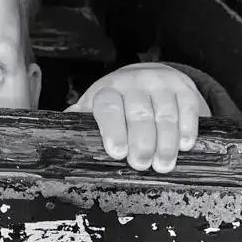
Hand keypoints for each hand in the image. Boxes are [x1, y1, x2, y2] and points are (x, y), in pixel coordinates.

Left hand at [66, 63, 210, 172]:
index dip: (113, 130)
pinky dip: (187, 127)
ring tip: (163, 164)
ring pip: (165, 113)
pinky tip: (185, 145)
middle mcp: (134, 83)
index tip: (118, 152)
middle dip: (142, 142)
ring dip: (166, 141)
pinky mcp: (183, 87)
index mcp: (108, 91)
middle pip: (139, 114)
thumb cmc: (117, 101)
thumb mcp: (96, 107)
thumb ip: (80, 121)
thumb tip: (54, 139)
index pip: (109, 108)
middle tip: (142, 165)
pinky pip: (187, 107)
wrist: (148, 76)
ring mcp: (160, 84)